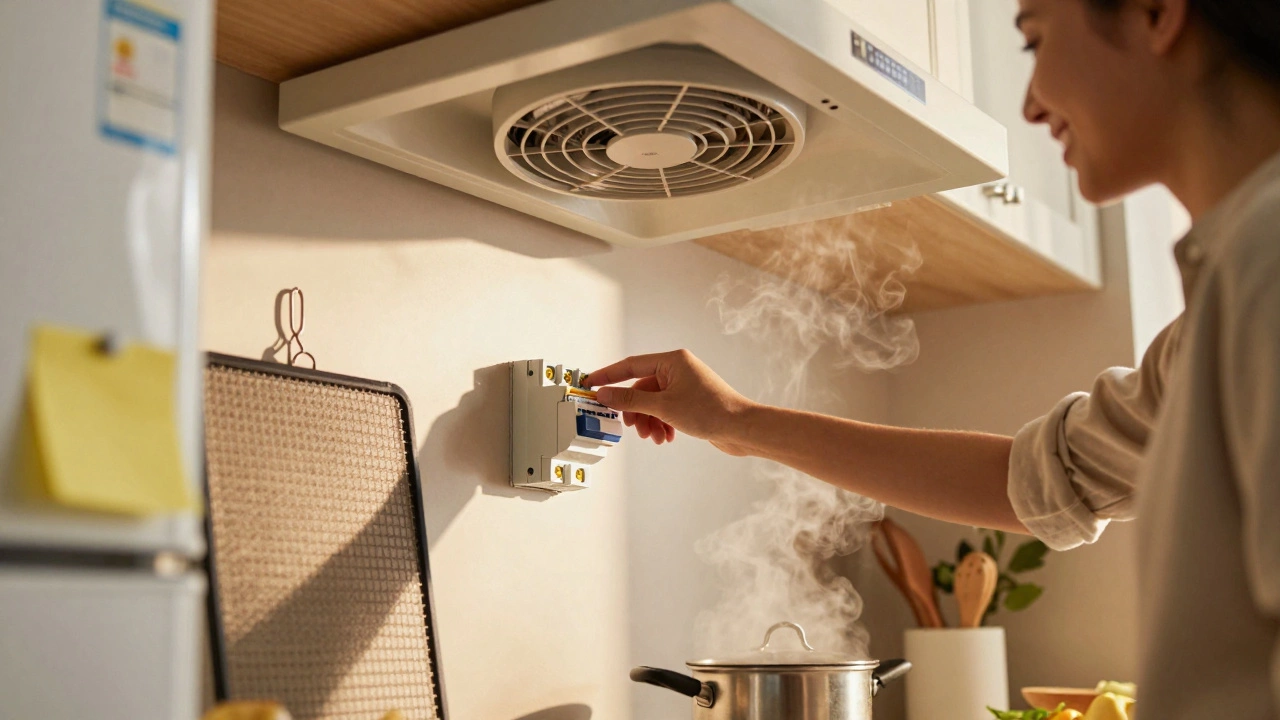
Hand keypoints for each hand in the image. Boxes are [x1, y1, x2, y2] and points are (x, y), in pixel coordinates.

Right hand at [586, 349, 755, 453]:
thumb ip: (630, 399)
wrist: (741, 429)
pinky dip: (661, 424)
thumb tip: (605, 393)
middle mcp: (678, 369)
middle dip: (636, 410)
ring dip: (649, 421)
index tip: (589, 383)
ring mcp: (684, 385)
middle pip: (641, 388)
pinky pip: (665, 410)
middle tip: (632, 427)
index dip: (608, 375)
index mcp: (672, 360)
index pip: (630, 365)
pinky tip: (666, 437)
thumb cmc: (711, 411)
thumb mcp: (663, 406)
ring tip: (654, 437)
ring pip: (653, 402)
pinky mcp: (690, 401)